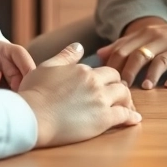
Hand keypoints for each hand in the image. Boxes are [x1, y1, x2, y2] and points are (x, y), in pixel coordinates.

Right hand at [17, 42, 141, 147]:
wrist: (32, 116)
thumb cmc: (34, 93)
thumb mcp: (47, 67)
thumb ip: (66, 56)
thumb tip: (79, 45)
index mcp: (83, 69)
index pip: (104, 70)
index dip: (107, 78)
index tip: (107, 85)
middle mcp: (94, 82)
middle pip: (118, 80)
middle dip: (120, 86)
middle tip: (120, 96)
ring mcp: (100, 100)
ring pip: (124, 95)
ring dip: (128, 101)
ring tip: (128, 108)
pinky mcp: (102, 119)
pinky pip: (124, 116)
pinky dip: (131, 118)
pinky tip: (135, 120)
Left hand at [98, 19, 166, 88]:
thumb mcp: (152, 37)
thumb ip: (126, 44)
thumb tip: (101, 54)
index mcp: (147, 34)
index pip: (123, 48)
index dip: (112, 65)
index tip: (105, 82)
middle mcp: (161, 39)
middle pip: (138, 54)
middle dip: (127, 72)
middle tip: (121, 89)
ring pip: (159, 60)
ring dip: (150, 75)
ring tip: (145, 88)